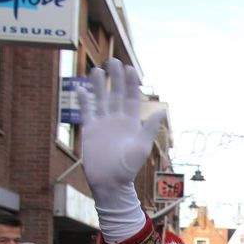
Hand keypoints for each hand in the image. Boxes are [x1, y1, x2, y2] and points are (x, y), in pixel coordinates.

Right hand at [77, 59, 165, 196]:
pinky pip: (86, 111)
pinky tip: (80, 88)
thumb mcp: (141, 147)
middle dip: (115, 78)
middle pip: (116, 94)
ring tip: (96, 69)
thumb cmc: (128, 168)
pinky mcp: (90, 130)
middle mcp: (117, 120)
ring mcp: (103, 124)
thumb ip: (149, 128)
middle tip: (113, 61)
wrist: (110, 182)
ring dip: (98, 85)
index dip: (131, 84)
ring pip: (101, 99)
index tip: (130, 69)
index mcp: (131, 122)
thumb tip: (162, 112)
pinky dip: (84, 100)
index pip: (131, 98)